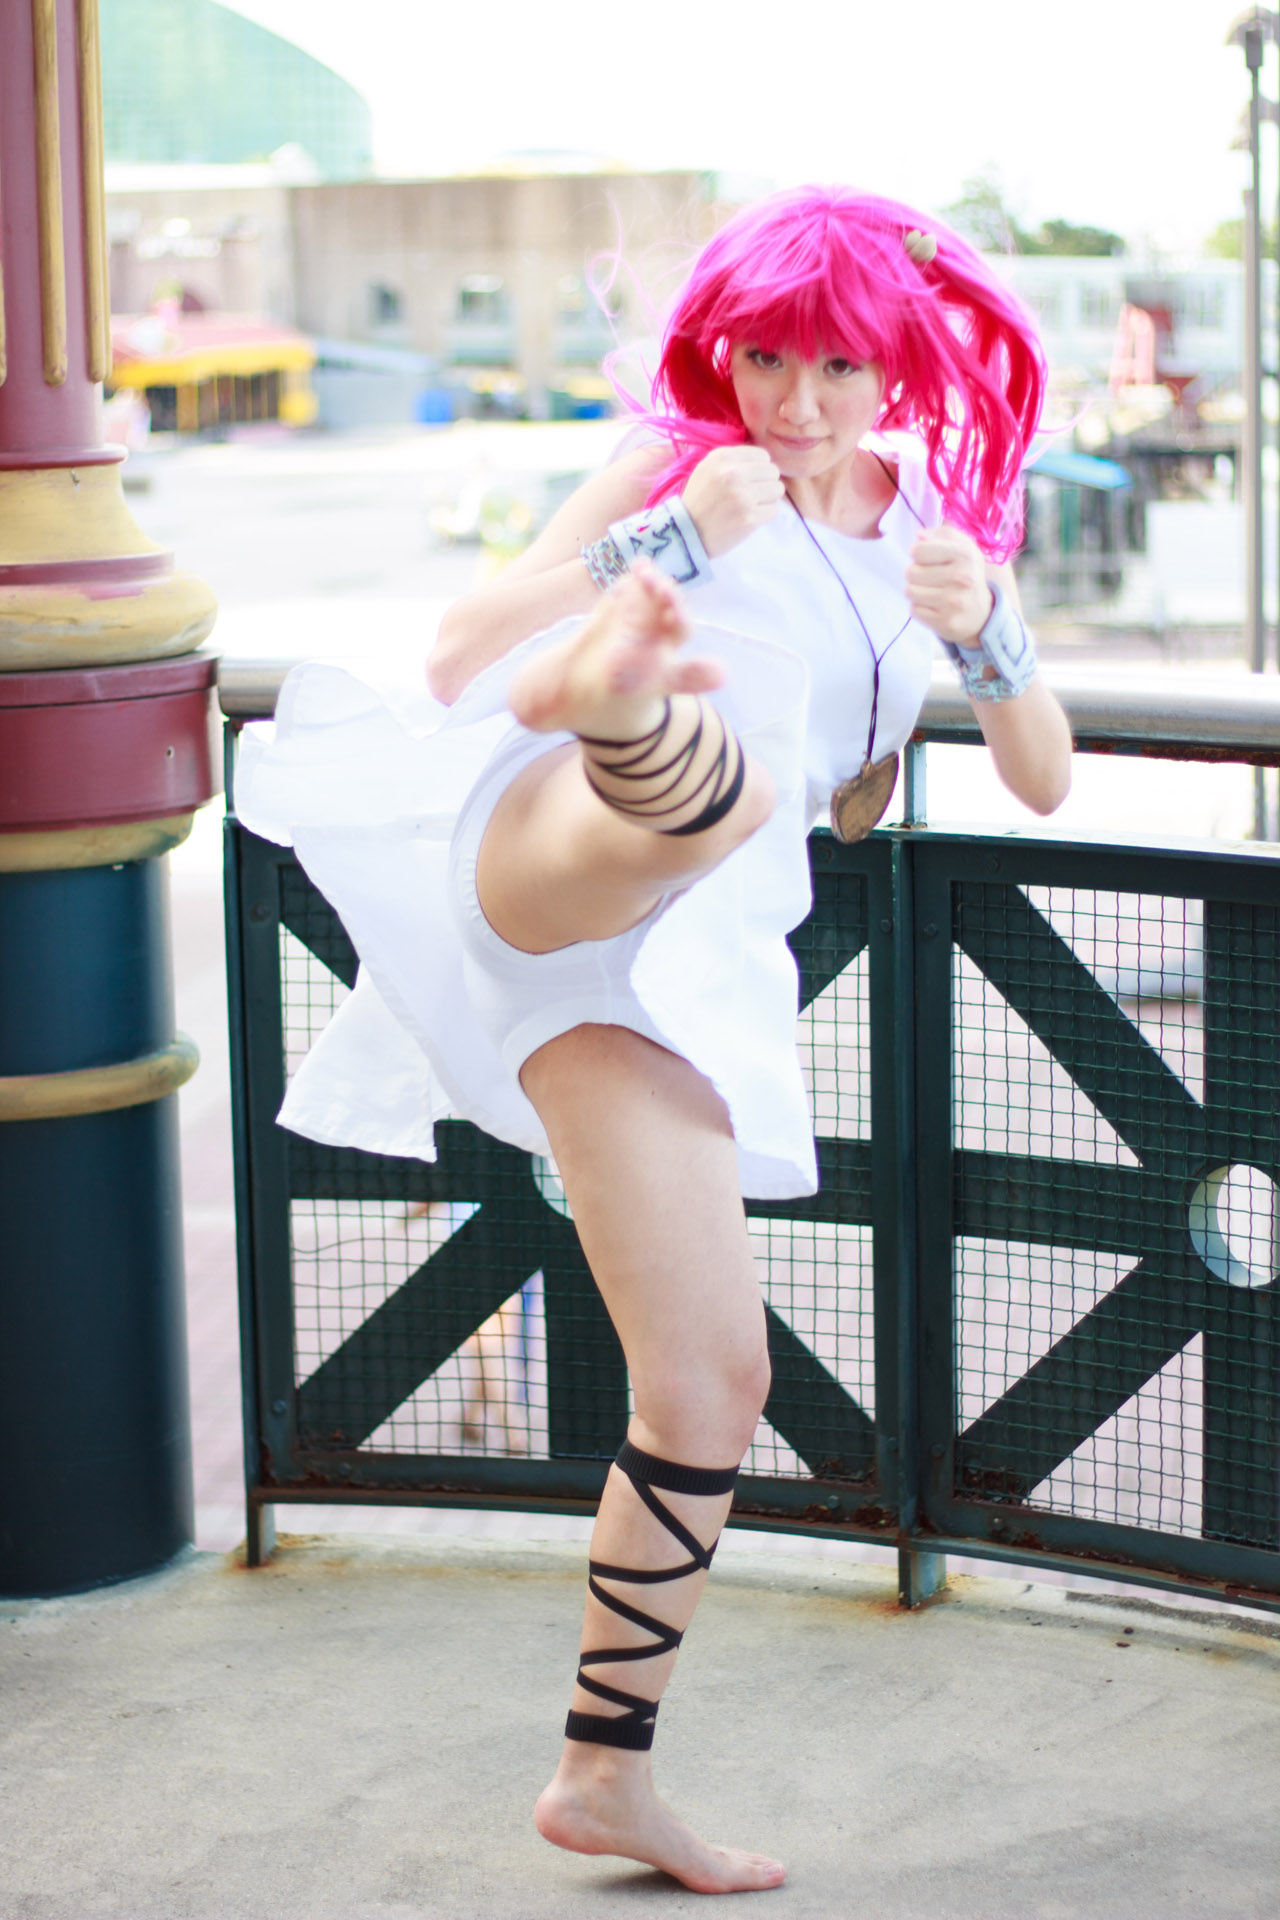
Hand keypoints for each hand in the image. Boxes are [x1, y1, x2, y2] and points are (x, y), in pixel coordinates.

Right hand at [681, 444, 784, 557]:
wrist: (685, 533)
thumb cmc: (699, 501)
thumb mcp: (708, 468)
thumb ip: (734, 460)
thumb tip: (766, 460)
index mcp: (723, 457)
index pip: (763, 455)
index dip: (759, 469)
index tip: (749, 481)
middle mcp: (733, 473)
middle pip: (772, 472)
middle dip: (765, 484)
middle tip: (751, 496)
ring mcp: (742, 496)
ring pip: (777, 489)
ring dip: (767, 499)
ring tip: (751, 506)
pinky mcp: (749, 517)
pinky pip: (774, 510)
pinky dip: (764, 515)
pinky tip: (749, 518)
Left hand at [906, 524, 993, 643]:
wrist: (981, 613)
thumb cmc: (966, 574)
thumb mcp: (963, 547)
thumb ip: (943, 534)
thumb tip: (920, 536)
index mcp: (965, 555)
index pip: (918, 550)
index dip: (919, 554)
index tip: (929, 559)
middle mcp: (961, 578)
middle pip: (911, 571)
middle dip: (917, 574)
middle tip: (931, 578)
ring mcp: (953, 602)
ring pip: (910, 591)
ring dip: (916, 591)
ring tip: (932, 592)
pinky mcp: (945, 622)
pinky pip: (914, 610)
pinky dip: (920, 608)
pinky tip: (934, 606)